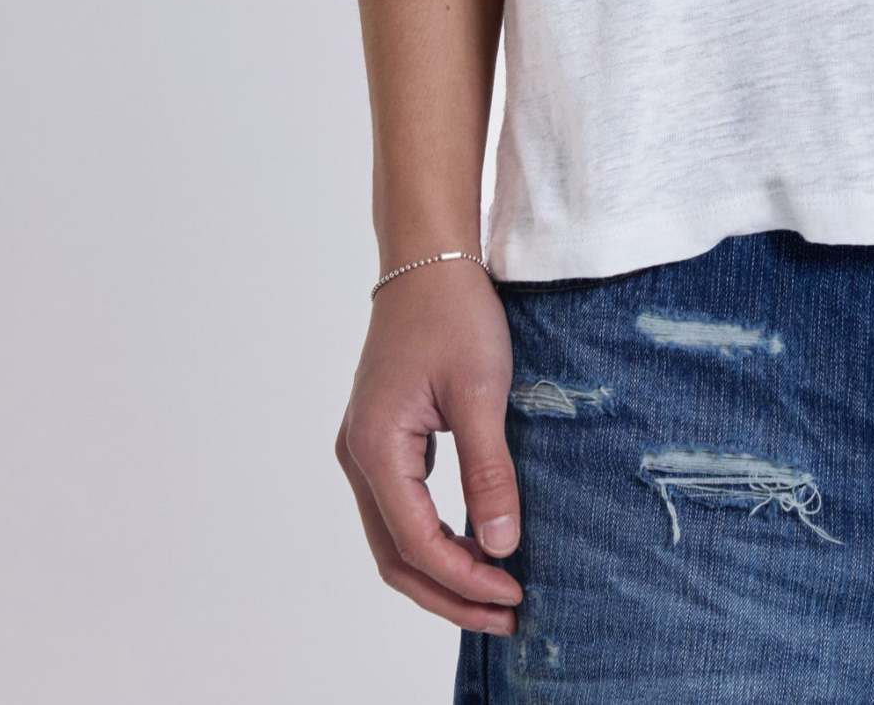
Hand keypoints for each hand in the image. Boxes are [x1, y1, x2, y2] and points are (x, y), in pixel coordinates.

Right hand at [334, 263, 524, 635]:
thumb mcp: (482, 391)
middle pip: (395, 556)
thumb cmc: (455, 312)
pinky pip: (402, 508)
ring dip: (441, 570)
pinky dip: (434, 538)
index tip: (514, 591)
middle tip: (506, 615)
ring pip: (395, 537)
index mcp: (376, 447)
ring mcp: (366, 448)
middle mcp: (358, 457)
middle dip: (449, 593)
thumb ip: (488, 472)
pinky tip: (474, 544)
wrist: (429, 258)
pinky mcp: (383, 438)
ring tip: (495, 592)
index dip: (465, 577)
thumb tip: (501, 545)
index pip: (417, 542)